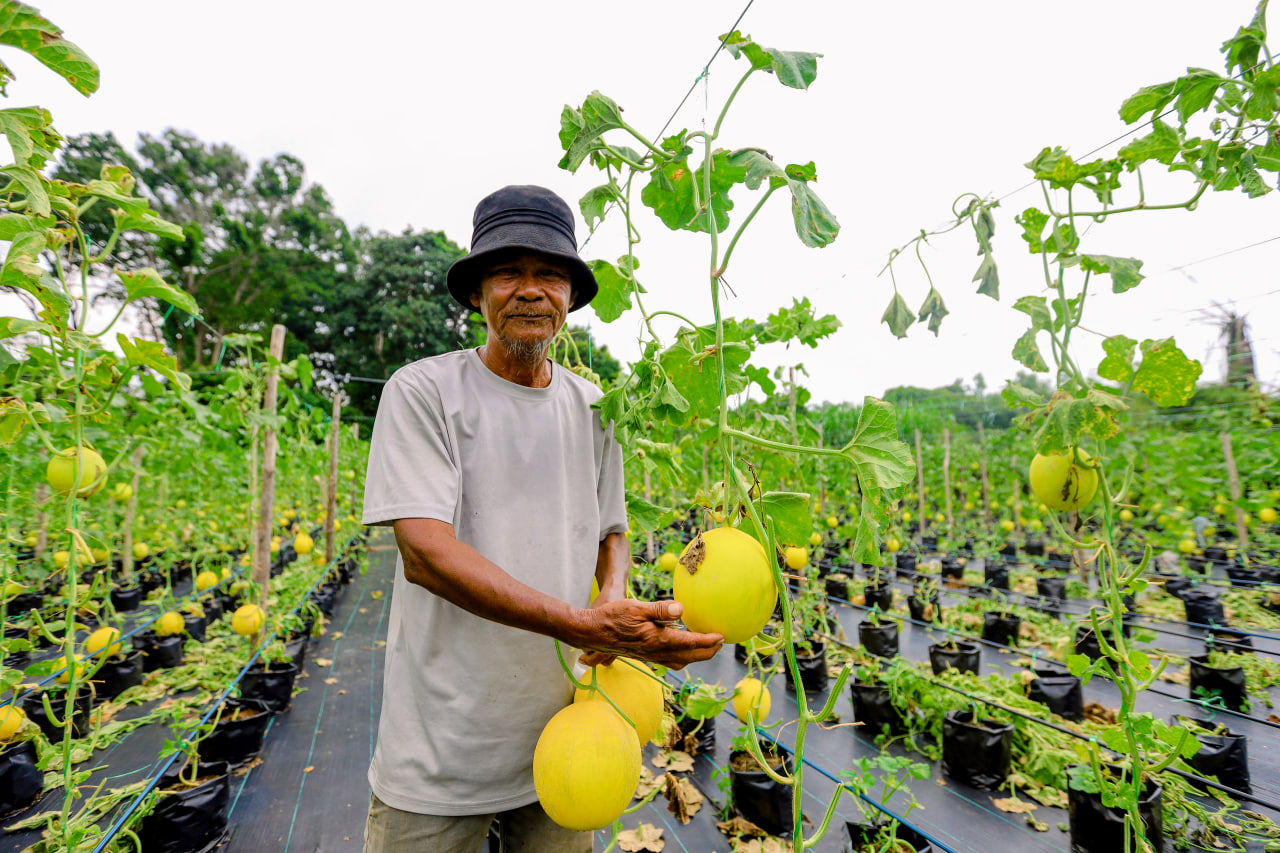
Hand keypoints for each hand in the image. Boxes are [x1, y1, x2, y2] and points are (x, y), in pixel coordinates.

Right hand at [575, 598, 722, 669]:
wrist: (591, 632)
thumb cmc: (611, 616)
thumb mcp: (636, 607)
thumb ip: (660, 610)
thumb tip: (681, 609)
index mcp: (657, 640)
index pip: (689, 643)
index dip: (707, 641)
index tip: (721, 636)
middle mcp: (656, 652)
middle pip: (689, 656)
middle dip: (707, 652)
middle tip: (721, 644)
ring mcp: (650, 656)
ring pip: (680, 661)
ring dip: (696, 656)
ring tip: (707, 648)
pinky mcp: (644, 655)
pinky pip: (669, 660)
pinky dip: (682, 657)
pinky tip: (681, 650)